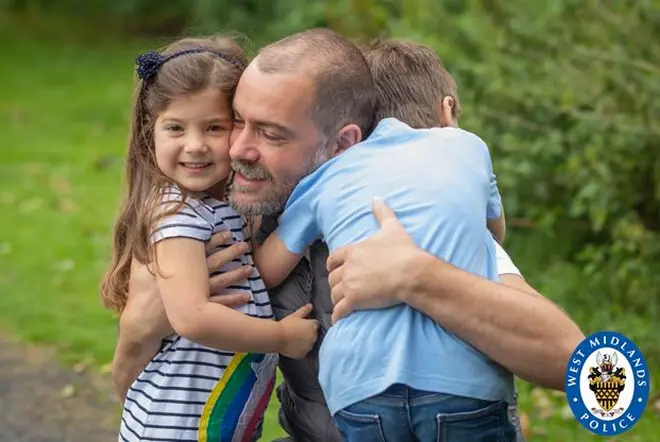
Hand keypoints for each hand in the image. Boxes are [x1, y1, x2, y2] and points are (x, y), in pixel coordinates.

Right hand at [120, 231, 253, 340]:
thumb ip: (145, 252)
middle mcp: (189, 281)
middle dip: (230, 253)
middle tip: (244, 246)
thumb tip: (147, 232)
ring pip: (220, 282)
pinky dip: (233, 300)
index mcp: (177, 268)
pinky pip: (220, 304)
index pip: (199, 251)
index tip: (228, 232)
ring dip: (236, 275)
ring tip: (250, 269)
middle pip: (213, 263)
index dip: (214, 241)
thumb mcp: (139, 270)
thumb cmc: (140, 294)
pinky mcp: (198, 311)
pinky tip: (246, 296)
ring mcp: (195, 296)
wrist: (141, 323)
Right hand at [277, 304, 318, 358]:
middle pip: (314, 334)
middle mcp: (314, 336)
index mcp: (313, 326)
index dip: (309, 324)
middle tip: (297, 332)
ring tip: (295, 339)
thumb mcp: (295, 315)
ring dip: (305, 342)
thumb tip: (311, 305)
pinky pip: (304, 351)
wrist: (277, 337)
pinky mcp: (304, 354)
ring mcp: (309, 346)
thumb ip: (305, 310)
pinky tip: (293, 346)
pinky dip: (301, 349)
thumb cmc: (286, 324)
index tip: (302, 325)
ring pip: (309, 344)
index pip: (316, 324)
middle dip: (309, 333)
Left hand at [326, 198, 422, 322]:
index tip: (333, 269)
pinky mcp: (355, 300)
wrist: (412, 272)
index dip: (332, 265)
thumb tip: (377, 198)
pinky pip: (340, 310)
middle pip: (332, 278)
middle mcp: (348, 267)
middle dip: (335, 283)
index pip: (333, 258)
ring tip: (341, 304)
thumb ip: (382, 213)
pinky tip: (338, 320)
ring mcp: (350, 284)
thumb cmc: (404, 250)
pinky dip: (337, 316)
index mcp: (354, 251)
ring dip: (336, 300)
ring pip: (334, 294)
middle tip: (340, 289)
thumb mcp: (392, 228)